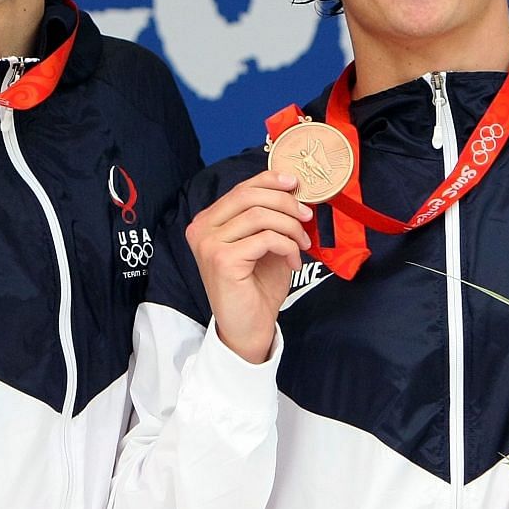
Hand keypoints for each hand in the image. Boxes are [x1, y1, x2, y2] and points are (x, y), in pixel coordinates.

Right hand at [184, 170, 312, 362]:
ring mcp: (209, 244)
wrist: (248, 327)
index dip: (270, 180)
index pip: (241, 188)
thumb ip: (269, 218)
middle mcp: (201, 229)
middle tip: (307, 218)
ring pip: (260, 215)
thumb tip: (292, 190)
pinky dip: (288, 247)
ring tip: (302, 244)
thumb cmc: (256, 287)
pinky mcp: (222, 259)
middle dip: (285, 203)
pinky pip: (266, 238)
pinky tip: (293, 262)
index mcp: (208, 221)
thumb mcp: (264, 244)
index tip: (296, 184)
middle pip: (249, 196)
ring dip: (290, 228)